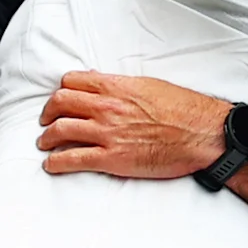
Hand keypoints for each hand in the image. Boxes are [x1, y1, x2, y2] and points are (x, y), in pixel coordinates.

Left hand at [37, 70, 231, 178]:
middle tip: (46, 120)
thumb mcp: (150, 85)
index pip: (72, 81)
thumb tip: (101, 83)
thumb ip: (121, 85)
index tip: (60, 99)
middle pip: (60, 103)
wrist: (201, 134)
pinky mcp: (111, 159)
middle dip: (48, 113)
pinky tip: (51, 165)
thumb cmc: (183, 110)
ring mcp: (106, 133)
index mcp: (116, 86)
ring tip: (45, 143)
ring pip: (60, 131)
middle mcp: (106, 107)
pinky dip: (56, 163)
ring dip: (47, 138)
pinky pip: (73, 159)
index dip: (61, 90)